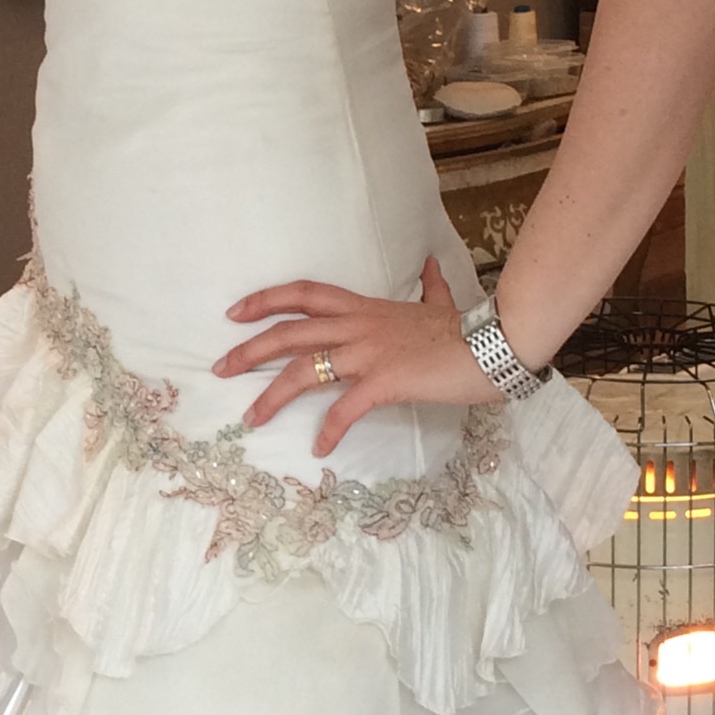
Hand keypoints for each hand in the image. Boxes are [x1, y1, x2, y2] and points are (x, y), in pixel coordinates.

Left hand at [212, 255, 495, 454]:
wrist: (494, 343)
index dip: (266, 301)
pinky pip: (346, 408)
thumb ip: (430, 287)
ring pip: (306, 370)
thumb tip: (430, 265)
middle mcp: (359, 326)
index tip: (235, 313)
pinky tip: (320, 448)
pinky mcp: (386, 381)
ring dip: (273, 396)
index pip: (304, 295)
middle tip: (221, 368)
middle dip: (251, 350)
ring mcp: (370, 353)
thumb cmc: (467, 329)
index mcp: (366, 308)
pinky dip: (330, 430)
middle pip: (291, 332)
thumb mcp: (440, 303)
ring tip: (251, 418)